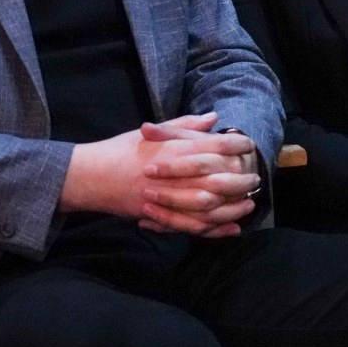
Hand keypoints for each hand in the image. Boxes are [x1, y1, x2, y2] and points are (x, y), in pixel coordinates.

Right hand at [61, 112, 259, 236]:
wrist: (91, 177)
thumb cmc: (122, 150)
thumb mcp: (152, 132)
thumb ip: (185, 126)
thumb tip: (213, 117)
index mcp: (173, 150)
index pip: (214, 146)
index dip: (236, 146)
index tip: (250, 146)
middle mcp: (173, 174)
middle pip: (218, 178)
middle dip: (240, 179)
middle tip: (256, 178)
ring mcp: (167, 197)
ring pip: (209, 206)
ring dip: (233, 206)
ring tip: (249, 204)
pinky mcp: (159, 216)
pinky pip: (192, 226)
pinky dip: (215, 228)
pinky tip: (231, 228)